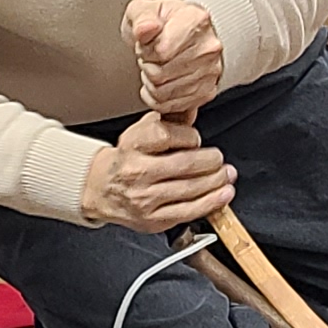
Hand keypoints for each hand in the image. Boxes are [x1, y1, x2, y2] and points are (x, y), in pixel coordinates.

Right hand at [82, 110, 233, 229]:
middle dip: (211, 161)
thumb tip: (194, 108)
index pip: (167, 135)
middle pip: (184, 165)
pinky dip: (211, 202)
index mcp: (132, 145)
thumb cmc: (127, 159)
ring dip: (216, 181)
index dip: (189, 136)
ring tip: (227, 175)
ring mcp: (144, 198)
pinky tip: (223, 194)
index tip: (196, 138)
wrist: (100, 189)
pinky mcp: (152, 219)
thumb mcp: (140, 132)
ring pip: (190, 189)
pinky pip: (188, 211)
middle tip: (219, 159)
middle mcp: (136, 171)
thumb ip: (168, 121)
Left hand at [127, 0, 225, 115]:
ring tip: (157, 66)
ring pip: (163, 93)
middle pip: (161, 74)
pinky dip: (159, 98)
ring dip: (152, 83)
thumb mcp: (144, 8)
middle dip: (147, 66)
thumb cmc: (164, 20)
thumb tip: (145, 29)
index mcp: (196, 21)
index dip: (146, 50)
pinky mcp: (206, 92)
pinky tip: (161, 82)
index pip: (161, 51)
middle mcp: (208, 47)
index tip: (147, 43)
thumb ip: (141, 17)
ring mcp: (210, 71)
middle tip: (151, 56)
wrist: (185, 31)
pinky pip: (171, 106)